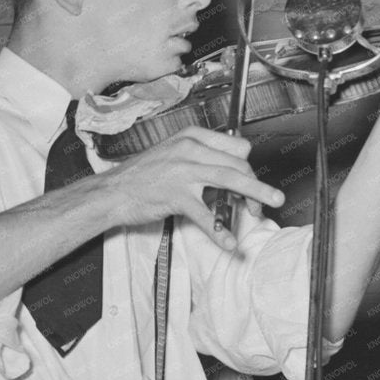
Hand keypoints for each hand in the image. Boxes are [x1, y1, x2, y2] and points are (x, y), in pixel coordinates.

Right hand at [95, 126, 284, 251]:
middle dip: (256, 185)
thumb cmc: (144, 175)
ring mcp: (183, 171)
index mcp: (193, 136)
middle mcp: (190, 149)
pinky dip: (219, 230)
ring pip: (230, 179)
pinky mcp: (175, 195)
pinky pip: (204, 214)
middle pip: (238, 163)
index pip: (237, 146)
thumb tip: (235, 172)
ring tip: (263, 209)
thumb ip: (203, 158)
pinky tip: (228, 242)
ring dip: (254, 195)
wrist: (112, 191)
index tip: (252, 181)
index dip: (249, 165)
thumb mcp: (175, 153)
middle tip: (267, 201)